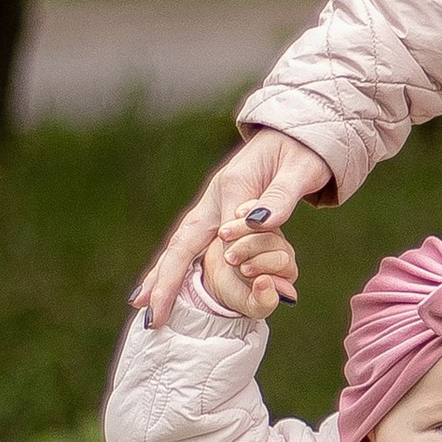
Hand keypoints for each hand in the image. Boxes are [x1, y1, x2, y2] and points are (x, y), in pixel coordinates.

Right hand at [134, 128, 332, 326]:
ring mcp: (212, 205)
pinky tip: (162, 285)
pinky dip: (174, 266)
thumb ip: (280, 197)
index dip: (225, 254)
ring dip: (161, 274)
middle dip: (165, 275)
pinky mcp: (216, 211)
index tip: (225, 274)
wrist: (295, 134)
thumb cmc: (302, 153)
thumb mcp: (299, 171)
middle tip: (145, 307)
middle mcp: (214, 196)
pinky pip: (192, 244)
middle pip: (183, 240)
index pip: (223, 229)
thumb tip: (259, 223)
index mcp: (234, 185)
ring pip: (181, 244)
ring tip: (140, 303)